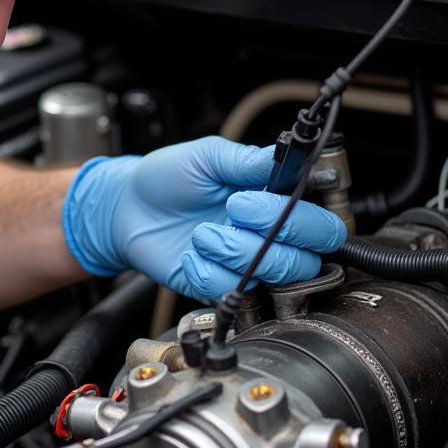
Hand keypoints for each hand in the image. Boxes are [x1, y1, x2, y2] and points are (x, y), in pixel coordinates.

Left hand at [62, 136, 346, 301]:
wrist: (125, 207)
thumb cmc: (167, 178)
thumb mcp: (208, 156)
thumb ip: (249, 161)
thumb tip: (288, 157)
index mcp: (274, 202)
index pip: (322, 225)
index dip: (302, 220)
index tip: (257, 199)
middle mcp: (266, 237)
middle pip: (305, 259)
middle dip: (268, 235)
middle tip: (233, 210)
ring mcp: (243, 264)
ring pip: (268, 275)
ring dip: (232, 251)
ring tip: (202, 231)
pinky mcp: (218, 286)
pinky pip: (229, 291)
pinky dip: (206, 270)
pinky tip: (190, 253)